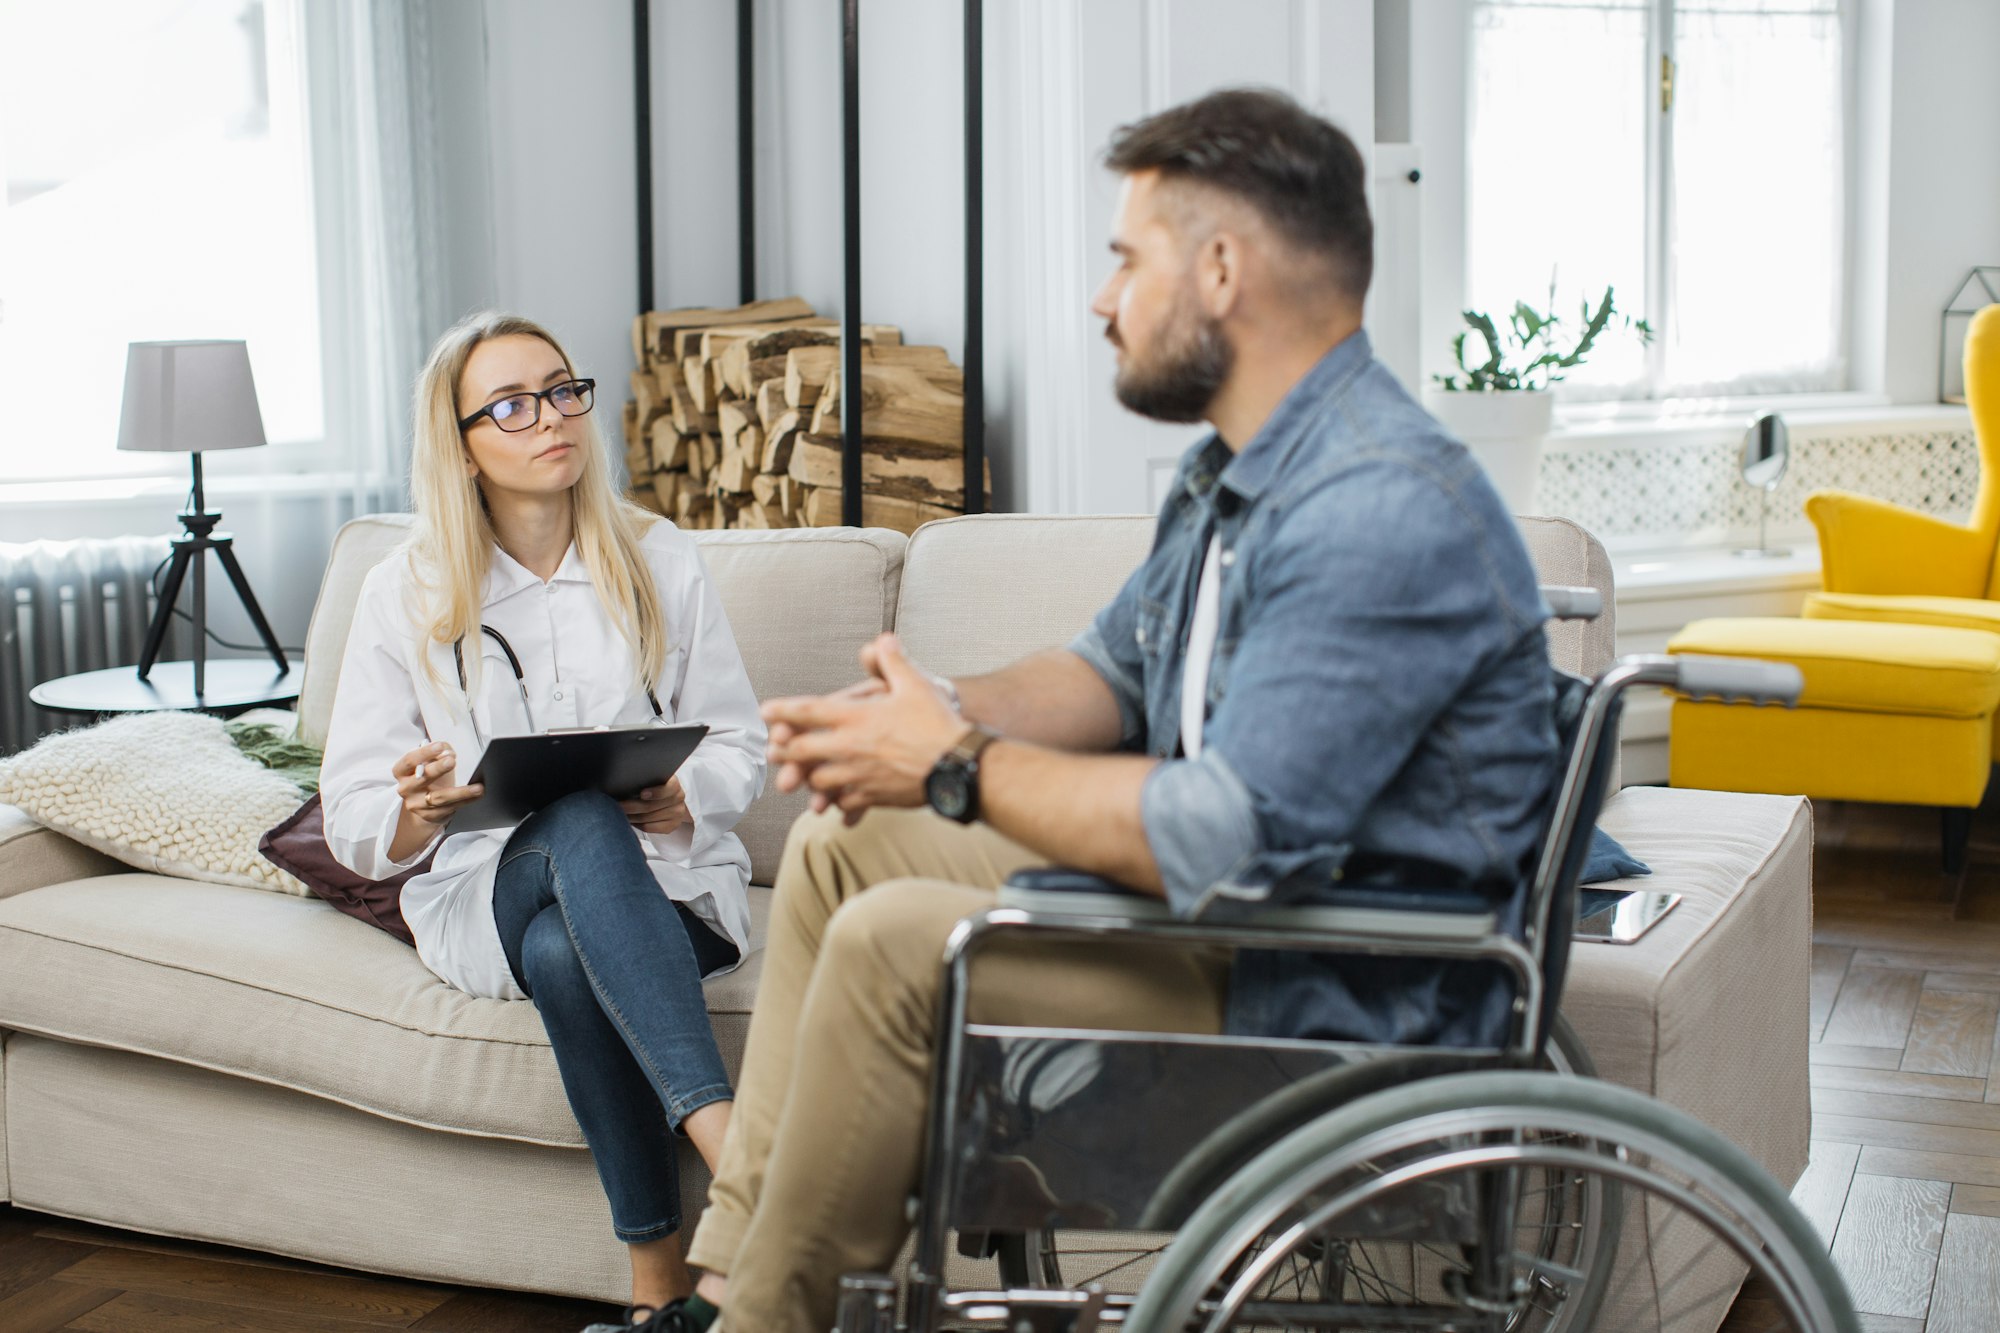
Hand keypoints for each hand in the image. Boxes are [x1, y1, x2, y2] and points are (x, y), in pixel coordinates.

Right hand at [393, 740, 483, 827]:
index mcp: (402, 772)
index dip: (424, 753)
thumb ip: (438, 753)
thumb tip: (448, 752)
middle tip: (452, 761)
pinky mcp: (430, 815)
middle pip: (422, 779)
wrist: (424, 804)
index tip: (439, 746)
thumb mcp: (430, 762)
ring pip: (440, 798)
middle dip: (437, 769)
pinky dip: (466, 801)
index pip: (409, 761)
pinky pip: (451, 808)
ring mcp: (417, 804)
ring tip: (477, 786)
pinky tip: (477, 795)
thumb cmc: (428, 777)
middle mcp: (406, 789)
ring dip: (461, 792)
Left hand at [620, 775, 689, 834]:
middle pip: (652, 806)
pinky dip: (637, 825)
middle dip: (631, 806)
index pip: (668, 788)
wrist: (669, 800)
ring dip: (631, 816)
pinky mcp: (672, 826)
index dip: (655, 792)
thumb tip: (623, 783)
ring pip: (648, 819)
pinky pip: (649, 827)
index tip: (641, 794)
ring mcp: (677, 813)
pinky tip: (630, 820)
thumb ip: (644, 780)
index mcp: (674, 784)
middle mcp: (678, 799)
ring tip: (618, 813)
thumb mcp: (652, 779)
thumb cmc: (654, 787)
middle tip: (617, 805)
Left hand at [763, 633, 970, 822]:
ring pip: (819, 781)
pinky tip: (837, 803)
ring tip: (803, 778)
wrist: (958, 765)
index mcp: (856, 718)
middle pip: (802, 751)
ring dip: (809, 779)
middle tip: (773, 750)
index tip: (766, 712)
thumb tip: (883, 640)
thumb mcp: (915, 684)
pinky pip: (844, 803)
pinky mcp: (873, 796)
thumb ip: (893, 662)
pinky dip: (838, 803)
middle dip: (785, 751)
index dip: (782, 711)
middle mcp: (851, 748)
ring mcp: (859, 775)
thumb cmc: (938, 724)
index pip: (808, 712)